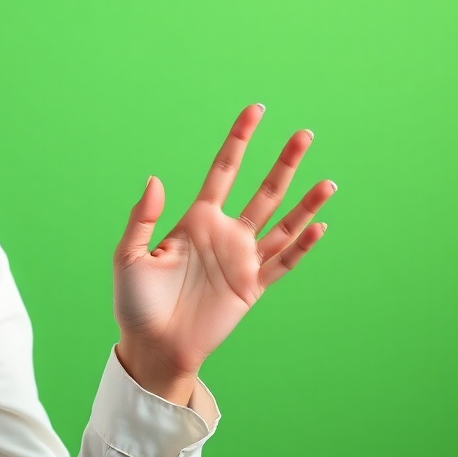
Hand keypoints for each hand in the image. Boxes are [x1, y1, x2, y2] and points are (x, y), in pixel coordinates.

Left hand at [112, 104, 335, 402]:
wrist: (153, 346)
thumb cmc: (136, 302)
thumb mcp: (129, 256)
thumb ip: (142, 218)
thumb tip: (156, 179)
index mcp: (195, 220)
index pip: (223, 171)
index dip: (239, 140)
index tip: (255, 111)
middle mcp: (224, 234)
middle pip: (262, 190)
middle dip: (283, 163)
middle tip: (305, 134)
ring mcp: (241, 260)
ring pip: (281, 223)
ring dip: (304, 202)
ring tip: (328, 181)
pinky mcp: (252, 287)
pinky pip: (283, 262)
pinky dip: (302, 246)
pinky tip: (319, 226)